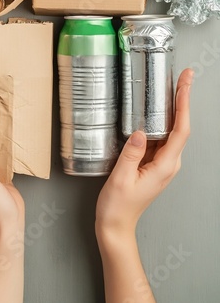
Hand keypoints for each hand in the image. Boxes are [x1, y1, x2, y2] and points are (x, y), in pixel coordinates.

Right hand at [96, 68, 192, 236]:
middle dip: (183, 99)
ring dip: (174, 108)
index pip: (181, 130)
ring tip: (173, 86)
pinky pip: (161, 137)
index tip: (185, 84)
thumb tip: (140, 131)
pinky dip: (162, 120)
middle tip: (183, 76)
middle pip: (181, 126)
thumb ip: (131, 153)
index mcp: (165, 166)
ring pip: (172, 130)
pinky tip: (157, 111)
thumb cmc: (118, 206)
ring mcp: (162, 163)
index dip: (184, 104)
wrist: (116, 225)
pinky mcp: (153, 163)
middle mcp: (169, 164)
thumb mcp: (120, 177)